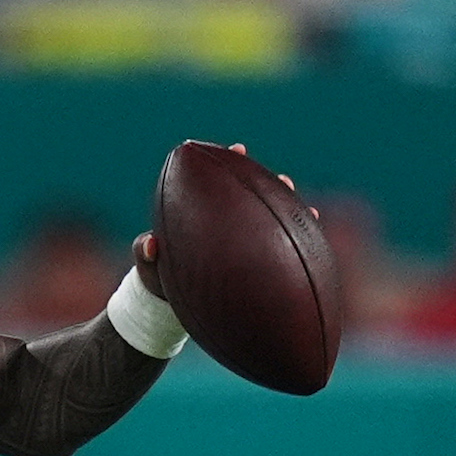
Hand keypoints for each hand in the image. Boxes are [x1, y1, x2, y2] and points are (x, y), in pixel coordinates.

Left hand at [132, 143, 318, 299]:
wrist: (168, 306)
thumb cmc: (157, 277)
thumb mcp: (148, 265)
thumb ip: (144, 251)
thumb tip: (150, 243)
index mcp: (201, 214)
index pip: (218, 182)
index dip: (230, 163)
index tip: (240, 149)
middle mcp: (225, 224)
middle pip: (252, 197)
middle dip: (269, 186)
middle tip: (284, 179)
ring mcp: (242, 243)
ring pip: (271, 223)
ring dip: (289, 215)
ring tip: (310, 210)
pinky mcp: (254, 265)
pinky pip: (277, 254)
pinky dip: (294, 248)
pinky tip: (311, 248)